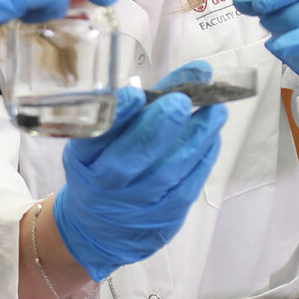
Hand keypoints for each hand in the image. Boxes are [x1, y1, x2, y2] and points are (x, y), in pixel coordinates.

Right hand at [52, 74, 226, 282]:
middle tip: (181, 100)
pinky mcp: (164, 216)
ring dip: (194, 139)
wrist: (100, 227)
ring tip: (215, 112)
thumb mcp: (105, 138)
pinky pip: (187, 186)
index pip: (95, 136)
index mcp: (83, 158)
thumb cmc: (105, 166)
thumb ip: (144, 103)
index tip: (135, 94)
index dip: (116, 117)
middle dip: (159, 127)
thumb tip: (195, 71)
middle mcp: (104, 184)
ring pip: (166, 171)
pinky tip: (212, 138)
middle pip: (131, 158)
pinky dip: (203, 160)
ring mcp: (134, 204)